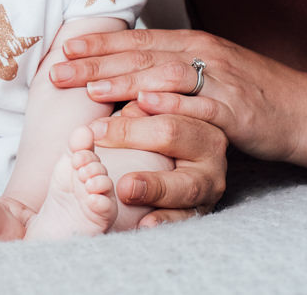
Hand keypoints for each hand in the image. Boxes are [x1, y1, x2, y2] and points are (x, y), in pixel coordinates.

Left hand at [51, 28, 306, 163]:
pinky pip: (201, 107)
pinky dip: (173, 105)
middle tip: (58, 72)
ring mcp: (221, 80)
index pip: (136, 40)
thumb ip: (166, 68)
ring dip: (126, 82)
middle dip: (97, 63)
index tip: (63, 49)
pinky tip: (147, 106)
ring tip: (91, 90)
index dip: (99, 44)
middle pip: (142, 56)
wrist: (304, 111)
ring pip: (166, 77)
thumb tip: (121, 72)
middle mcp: (203, 54)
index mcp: (191, 43)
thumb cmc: (248, 94)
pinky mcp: (238, 110)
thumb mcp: (204, 72)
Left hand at [91, 100, 226, 225]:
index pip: (165, 94)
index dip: (132, 90)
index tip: (97, 88)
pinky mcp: (202, 210)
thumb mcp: (152, 108)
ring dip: (154, 185)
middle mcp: (209, 144)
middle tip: (96, 132)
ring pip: (187, 182)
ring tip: (125, 187)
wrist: (185, 166)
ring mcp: (209, 181)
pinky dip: (164, 219)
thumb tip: (103, 83)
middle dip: (133, 133)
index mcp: (197, 110)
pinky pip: (185, 217)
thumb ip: (136, 98)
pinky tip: (144, 224)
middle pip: (173, 131)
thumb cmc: (160, 131)